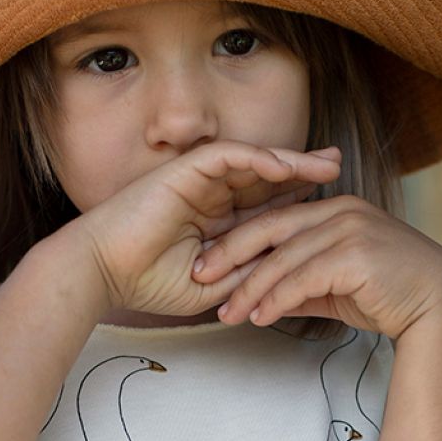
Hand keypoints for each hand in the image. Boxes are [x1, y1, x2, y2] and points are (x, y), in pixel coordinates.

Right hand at [70, 141, 343, 318]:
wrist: (102, 272)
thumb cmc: (147, 283)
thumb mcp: (213, 285)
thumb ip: (248, 271)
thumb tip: (290, 266)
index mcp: (216, 220)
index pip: (264, 205)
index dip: (297, 201)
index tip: (334, 205)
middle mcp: (210, 195)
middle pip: (266, 177)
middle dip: (304, 172)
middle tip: (339, 166)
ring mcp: (198, 179)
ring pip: (254, 162)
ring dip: (291, 161)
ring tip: (327, 164)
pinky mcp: (184, 169)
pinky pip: (228, 156)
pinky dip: (258, 158)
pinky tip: (286, 164)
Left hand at [190, 192, 441, 340]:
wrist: (440, 307)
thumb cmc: (390, 296)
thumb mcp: (337, 287)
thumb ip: (301, 287)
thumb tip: (263, 302)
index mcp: (334, 208)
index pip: (273, 220)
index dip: (237, 242)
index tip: (207, 266)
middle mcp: (340, 210)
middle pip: (269, 229)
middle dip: (230, 255)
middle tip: (198, 279)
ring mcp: (349, 228)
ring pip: (283, 257)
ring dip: (250, 287)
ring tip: (226, 313)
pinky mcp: (356, 254)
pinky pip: (303, 277)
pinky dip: (276, 298)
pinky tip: (259, 317)